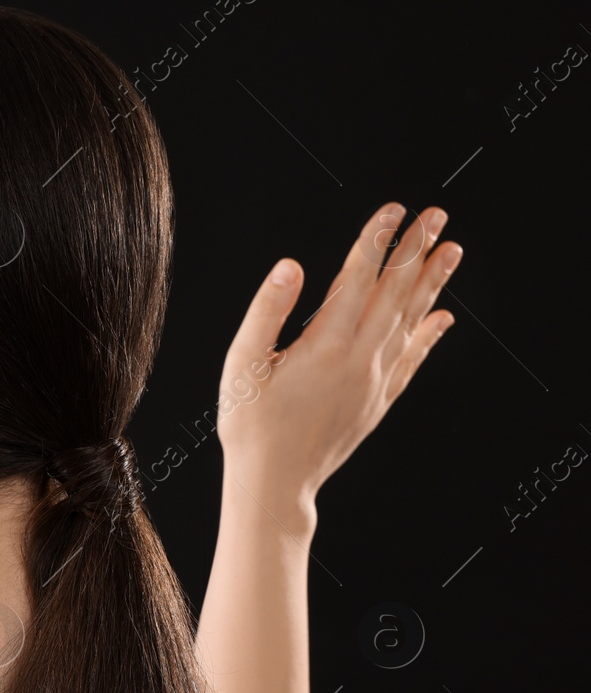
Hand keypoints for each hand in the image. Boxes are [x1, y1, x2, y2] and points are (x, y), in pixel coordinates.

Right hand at [218, 202, 463, 514]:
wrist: (274, 482)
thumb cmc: (249, 423)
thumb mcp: (242, 363)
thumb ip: (267, 310)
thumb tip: (291, 265)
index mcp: (325, 344)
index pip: (357, 278)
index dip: (375, 241)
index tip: (393, 209)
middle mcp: (359, 359)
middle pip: (395, 293)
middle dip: (416, 251)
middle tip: (437, 216)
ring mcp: (374, 381)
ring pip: (411, 321)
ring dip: (432, 283)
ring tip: (451, 251)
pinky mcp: (378, 401)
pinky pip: (412, 360)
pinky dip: (430, 335)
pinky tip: (443, 317)